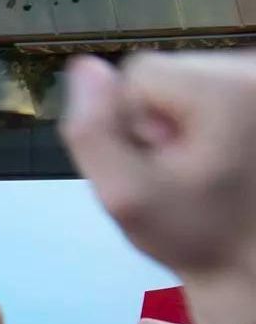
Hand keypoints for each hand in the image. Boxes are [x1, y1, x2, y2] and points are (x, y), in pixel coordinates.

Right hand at [61, 52, 255, 279]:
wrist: (250, 255)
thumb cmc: (193, 234)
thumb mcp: (127, 198)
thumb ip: (94, 134)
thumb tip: (84, 68)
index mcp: (228, 92)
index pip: (138, 72)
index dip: (130, 123)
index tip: (159, 165)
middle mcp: (254, 71)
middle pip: (166, 71)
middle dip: (157, 118)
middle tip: (180, 170)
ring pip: (184, 76)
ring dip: (179, 120)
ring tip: (201, 164)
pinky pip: (207, 81)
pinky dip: (203, 116)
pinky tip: (219, 152)